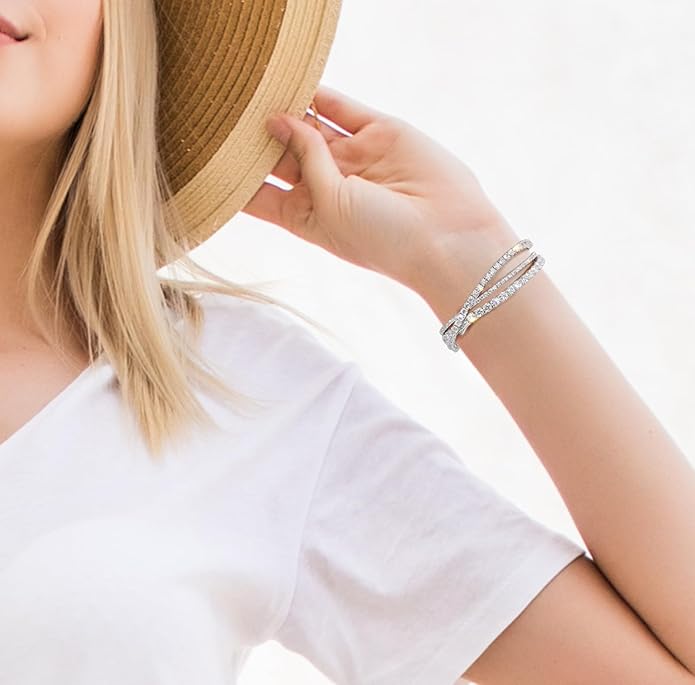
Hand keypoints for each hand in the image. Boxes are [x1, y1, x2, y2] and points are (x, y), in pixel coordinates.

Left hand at [242, 84, 517, 294]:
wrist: (446, 235)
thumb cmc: (380, 238)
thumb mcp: (328, 207)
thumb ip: (304, 158)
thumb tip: (279, 116)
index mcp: (305, 215)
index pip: (258, 192)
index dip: (231, 174)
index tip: (195, 155)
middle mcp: (325, 185)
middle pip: (277, 153)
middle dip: (251, 134)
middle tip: (217, 108)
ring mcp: (351, 157)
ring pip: (307, 124)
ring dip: (281, 106)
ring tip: (247, 85)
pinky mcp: (377, 132)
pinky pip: (340, 106)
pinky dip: (315, 90)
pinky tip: (287, 75)